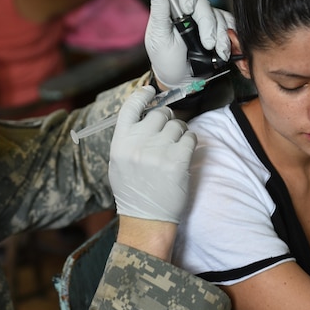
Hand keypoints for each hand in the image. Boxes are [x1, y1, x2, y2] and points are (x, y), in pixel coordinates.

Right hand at [109, 86, 196, 223]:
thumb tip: (145, 112)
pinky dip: (190, 143)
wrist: (146, 217)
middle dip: (166, 120)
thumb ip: (129, 137)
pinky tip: (183, 154)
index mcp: (120, 142)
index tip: (150, 91)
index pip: (130, 107)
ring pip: (177, 125)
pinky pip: (190, 138)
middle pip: (159, 114)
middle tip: (167, 134)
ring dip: (180, 132)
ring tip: (174, 148)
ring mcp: (158, 151)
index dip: (142, 95)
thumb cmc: (133, 189)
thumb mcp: (119, 161)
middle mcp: (138, 143)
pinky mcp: (177, 160)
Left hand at [145, 0, 234, 88]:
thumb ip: (159, 13)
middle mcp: (190, 9)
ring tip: (216, 50)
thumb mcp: (159, 38)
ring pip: (218, 15)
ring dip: (220, 34)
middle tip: (207, 42)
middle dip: (207, 23)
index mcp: (173, 7)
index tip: (187, 8)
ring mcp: (205, 18)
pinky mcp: (218, 28)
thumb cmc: (165, 58)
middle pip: (203, 2)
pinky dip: (229, 37)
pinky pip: (229, 24)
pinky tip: (224, 49)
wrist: (181, 80)